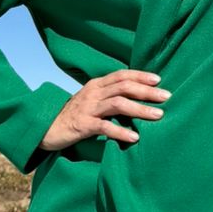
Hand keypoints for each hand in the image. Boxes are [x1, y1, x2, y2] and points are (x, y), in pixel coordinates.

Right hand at [40, 69, 171, 149]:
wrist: (46, 128)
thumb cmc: (74, 115)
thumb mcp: (91, 101)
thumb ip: (109, 96)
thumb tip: (136, 97)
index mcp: (96, 85)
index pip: (121, 75)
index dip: (140, 75)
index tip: (159, 80)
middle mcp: (93, 93)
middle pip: (123, 87)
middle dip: (146, 91)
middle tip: (166, 97)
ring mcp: (87, 108)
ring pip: (118, 104)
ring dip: (140, 109)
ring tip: (158, 116)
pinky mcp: (82, 125)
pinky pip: (104, 127)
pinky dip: (121, 131)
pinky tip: (135, 137)